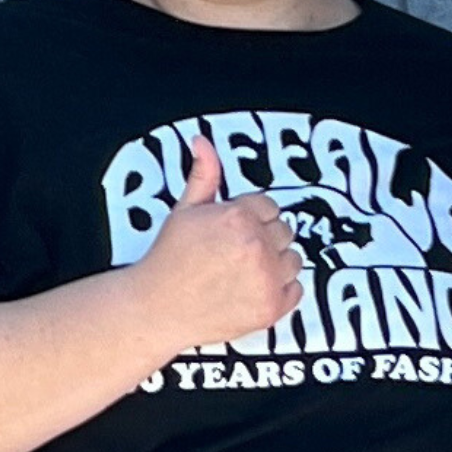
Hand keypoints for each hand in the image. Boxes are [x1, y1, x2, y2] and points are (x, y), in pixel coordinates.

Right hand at [134, 136, 304, 353]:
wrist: (156, 309)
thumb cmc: (167, 262)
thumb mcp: (184, 210)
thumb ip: (203, 174)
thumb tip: (202, 143)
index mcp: (237, 217)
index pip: (269, 206)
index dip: (250, 218)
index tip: (232, 232)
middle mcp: (256, 246)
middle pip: (284, 231)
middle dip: (263, 239)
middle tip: (233, 253)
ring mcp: (266, 279)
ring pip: (293, 260)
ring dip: (274, 265)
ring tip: (241, 272)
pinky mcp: (271, 307)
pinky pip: (295, 290)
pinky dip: (278, 291)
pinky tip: (250, 289)